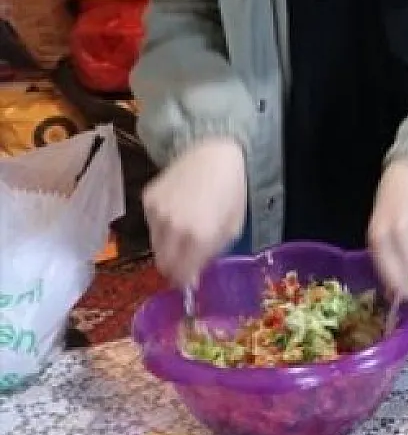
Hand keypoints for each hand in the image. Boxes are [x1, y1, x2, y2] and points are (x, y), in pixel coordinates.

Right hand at [143, 137, 246, 289]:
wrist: (214, 153)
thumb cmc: (231, 190)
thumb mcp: (233, 226)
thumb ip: (212, 253)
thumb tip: (193, 277)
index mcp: (200, 236)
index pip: (181, 273)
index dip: (184, 280)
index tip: (189, 281)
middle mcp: (174, 227)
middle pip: (163, 263)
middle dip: (174, 267)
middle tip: (185, 261)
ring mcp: (156, 213)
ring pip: (155, 245)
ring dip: (168, 246)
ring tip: (185, 229)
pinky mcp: (147, 200)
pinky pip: (151, 225)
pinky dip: (161, 225)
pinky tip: (177, 210)